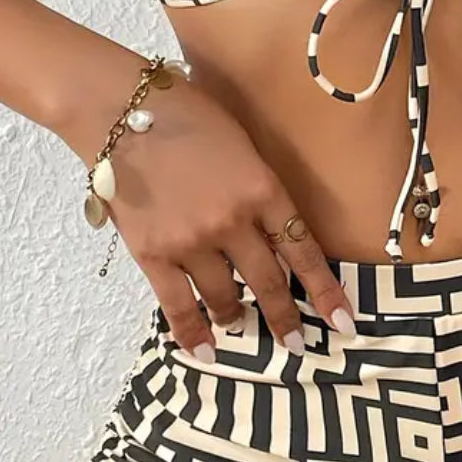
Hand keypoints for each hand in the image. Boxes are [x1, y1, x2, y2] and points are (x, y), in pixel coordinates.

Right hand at [66, 65, 356, 359]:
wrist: (118, 110)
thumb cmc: (183, 111)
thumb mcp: (242, 142)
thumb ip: (258, 188)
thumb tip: (270, 226)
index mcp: (262, 189)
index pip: (302, 251)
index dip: (325, 291)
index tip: (343, 321)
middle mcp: (233, 222)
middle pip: (267, 282)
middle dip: (285, 318)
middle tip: (296, 343)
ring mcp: (192, 242)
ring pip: (225, 297)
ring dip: (237, 317)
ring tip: (241, 325)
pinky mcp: (153, 254)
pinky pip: (178, 306)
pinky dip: (193, 333)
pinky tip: (206, 351)